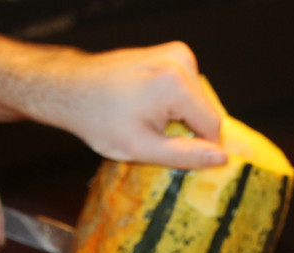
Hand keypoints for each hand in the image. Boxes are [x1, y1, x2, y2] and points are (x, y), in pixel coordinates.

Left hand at [29, 42, 227, 168]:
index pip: (212, 125)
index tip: (175, 155)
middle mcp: (181, 61)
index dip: (200, 147)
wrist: (71, 88)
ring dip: (180, 116)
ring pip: (198, 101)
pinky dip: (174, 102)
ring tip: (147, 119)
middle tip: (154, 136)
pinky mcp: (171, 52)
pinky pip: (187, 88)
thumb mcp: (141, 147)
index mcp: (176, 84)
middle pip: (206, 110)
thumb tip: (221, 159)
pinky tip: (147, 106)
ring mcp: (176, 53)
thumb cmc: (98, 118)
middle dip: (188, 129)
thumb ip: (185, 155)